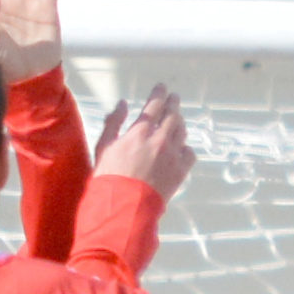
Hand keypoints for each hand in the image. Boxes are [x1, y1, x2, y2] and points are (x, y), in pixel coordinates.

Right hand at [94, 84, 196, 203]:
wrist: (125, 206)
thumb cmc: (109, 177)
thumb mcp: (103, 146)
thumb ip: (113, 123)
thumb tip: (121, 104)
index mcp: (140, 131)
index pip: (155, 104)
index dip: (160, 93)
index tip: (162, 87)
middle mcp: (160, 139)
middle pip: (173, 115)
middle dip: (173, 104)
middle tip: (173, 99)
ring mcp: (173, 155)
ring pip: (182, 131)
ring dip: (179, 123)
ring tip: (177, 120)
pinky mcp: (181, 171)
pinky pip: (190, 153)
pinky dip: (186, 147)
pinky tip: (181, 148)